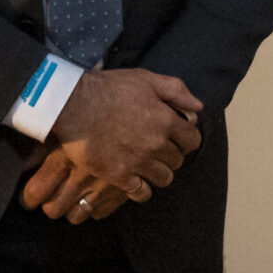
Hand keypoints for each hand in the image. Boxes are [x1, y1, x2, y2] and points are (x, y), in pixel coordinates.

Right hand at [21, 68, 202, 220]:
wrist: (73, 104)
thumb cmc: (110, 88)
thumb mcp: (147, 79)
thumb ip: (177, 91)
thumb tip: (198, 107)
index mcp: (166, 121)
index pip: (193, 140)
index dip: (187, 139)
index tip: (178, 138)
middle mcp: (156, 144)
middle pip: (178, 160)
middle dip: (172, 154)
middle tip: (159, 149)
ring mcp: (138, 162)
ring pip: (164, 178)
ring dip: (159, 172)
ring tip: (148, 165)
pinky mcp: (118, 175)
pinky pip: (141, 193)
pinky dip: (142, 189)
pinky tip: (136, 182)